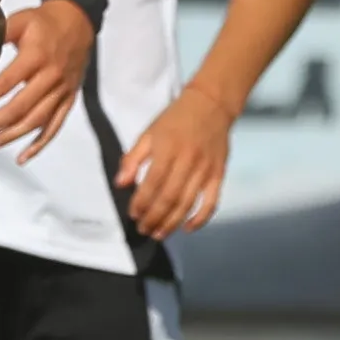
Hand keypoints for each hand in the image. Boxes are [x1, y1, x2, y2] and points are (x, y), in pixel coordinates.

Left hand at [0, 0, 94, 160]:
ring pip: (37, 120)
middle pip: (21, 108)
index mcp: (35, 57)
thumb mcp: (18, 21)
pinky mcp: (70, 98)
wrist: (77, 21)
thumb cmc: (41, 21)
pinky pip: (56, 125)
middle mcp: (51, 77)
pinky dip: (40, 144)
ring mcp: (63, 90)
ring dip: (12, 136)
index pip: (7, 84)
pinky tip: (22, 157)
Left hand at [117, 87, 240, 237]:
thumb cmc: (174, 120)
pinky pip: (211, 201)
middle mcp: (188, 162)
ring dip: (172, 222)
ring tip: (159, 234)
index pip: (152, 184)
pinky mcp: (219, 174)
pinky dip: (201, 218)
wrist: (211, 105)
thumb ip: (132, 159)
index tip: (133, 214)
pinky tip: (187, 228)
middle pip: (170, 198)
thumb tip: (120, 184)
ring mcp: (205, 170)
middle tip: (143, 229)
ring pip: (188, 203)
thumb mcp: (148, 133)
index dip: (142, 202)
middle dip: (154, 218)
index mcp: (167, 150)